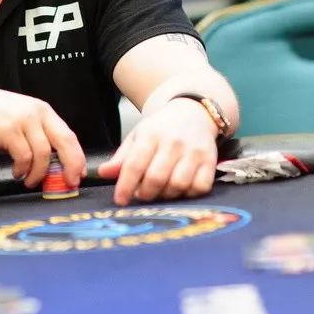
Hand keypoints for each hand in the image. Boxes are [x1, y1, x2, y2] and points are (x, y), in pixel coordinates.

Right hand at [0, 83, 85, 189]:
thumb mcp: (18, 123)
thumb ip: (34, 139)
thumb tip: (50, 165)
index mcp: (42, 111)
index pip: (69, 135)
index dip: (77, 157)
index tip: (78, 174)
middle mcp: (36, 113)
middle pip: (65, 142)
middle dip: (70, 166)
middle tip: (67, 183)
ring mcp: (22, 120)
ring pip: (44, 154)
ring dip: (39, 173)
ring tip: (29, 180)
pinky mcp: (8, 130)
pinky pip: (24, 156)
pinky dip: (22, 169)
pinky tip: (16, 172)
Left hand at [98, 98, 217, 205]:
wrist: (193, 113)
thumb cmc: (162, 129)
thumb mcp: (138, 136)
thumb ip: (122, 157)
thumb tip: (102, 173)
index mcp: (151, 135)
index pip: (134, 165)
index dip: (125, 186)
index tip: (120, 200)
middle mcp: (174, 142)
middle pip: (156, 178)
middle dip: (145, 193)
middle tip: (142, 195)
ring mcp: (194, 152)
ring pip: (178, 185)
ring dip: (166, 195)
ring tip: (160, 191)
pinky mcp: (210, 161)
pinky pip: (200, 187)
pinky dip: (189, 193)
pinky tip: (181, 188)